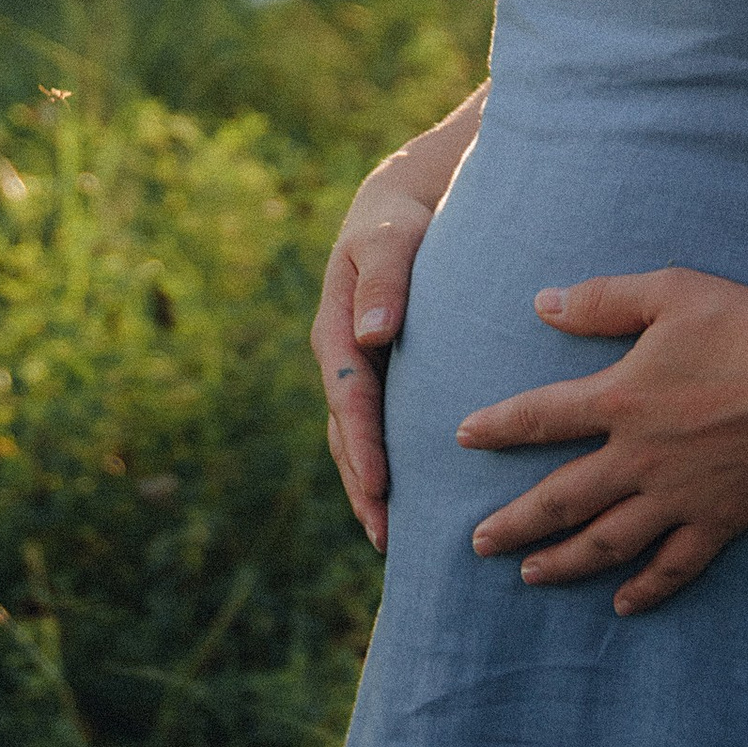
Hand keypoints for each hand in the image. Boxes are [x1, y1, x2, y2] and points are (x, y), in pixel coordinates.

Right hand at [313, 170, 436, 552]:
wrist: (400, 209)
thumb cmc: (398, 220)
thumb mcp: (389, 237)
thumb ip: (383, 279)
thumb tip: (372, 332)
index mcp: (337, 328)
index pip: (350, 396)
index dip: (364, 443)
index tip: (379, 485)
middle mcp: (342, 357)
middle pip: (347, 433)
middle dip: (363, 485)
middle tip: (385, 535)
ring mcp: (359, 370)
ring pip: (357, 438)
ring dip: (370, 488)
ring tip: (391, 537)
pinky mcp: (381, 376)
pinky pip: (380, 426)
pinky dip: (387, 464)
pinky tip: (410, 499)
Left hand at [457, 265, 747, 615]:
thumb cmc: (747, 326)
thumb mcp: (670, 292)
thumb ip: (603, 300)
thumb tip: (543, 304)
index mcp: (620, 399)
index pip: (539, 418)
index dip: (496, 428)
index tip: (463, 437)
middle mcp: (638, 458)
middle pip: (560, 499)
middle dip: (514, 525)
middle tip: (478, 544)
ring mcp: (677, 496)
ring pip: (606, 543)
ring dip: (562, 562)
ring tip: (530, 576)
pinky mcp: (718, 520)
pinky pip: (673, 566)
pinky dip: (645, 590)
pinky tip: (621, 604)